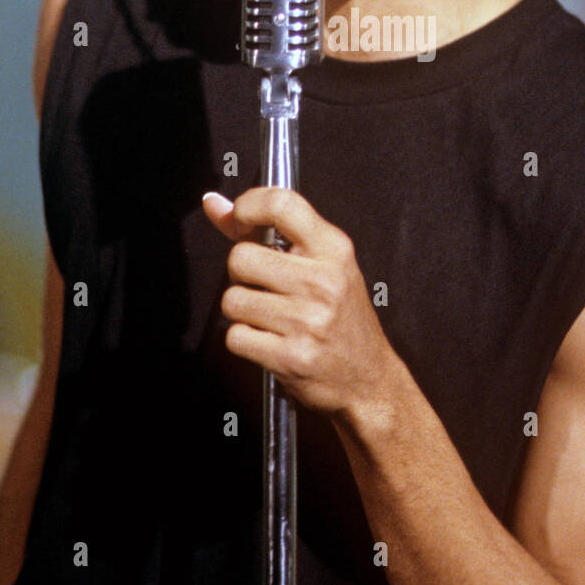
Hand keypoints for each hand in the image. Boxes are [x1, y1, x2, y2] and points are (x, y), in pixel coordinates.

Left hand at [202, 187, 401, 425]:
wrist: (370, 380)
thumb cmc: (344, 320)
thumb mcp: (323, 266)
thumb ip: (268, 232)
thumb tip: (214, 205)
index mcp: (334, 250)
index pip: (281, 204)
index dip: (247, 207)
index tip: (239, 220)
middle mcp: (322, 281)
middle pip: (241, 257)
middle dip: (241, 275)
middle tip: (264, 286)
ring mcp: (307, 320)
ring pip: (232, 300)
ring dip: (242, 312)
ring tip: (270, 318)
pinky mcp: (291, 357)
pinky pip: (235, 337)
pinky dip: (245, 341)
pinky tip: (270, 341)